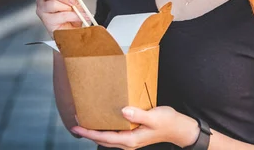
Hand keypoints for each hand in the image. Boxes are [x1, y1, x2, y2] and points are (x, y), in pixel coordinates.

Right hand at [35, 0, 86, 38]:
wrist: (71, 32)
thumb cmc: (70, 16)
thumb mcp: (75, 2)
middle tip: (74, 1)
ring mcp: (42, 10)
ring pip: (53, 4)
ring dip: (67, 7)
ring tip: (75, 11)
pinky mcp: (46, 21)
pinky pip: (61, 16)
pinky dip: (73, 16)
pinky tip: (80, 17)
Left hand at [70, 106, 193, 148]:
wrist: (179, 129)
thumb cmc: (168, 122)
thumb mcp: (154, 117)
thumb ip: (138, 114)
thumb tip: (123, 111)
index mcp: (130, 140)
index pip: (104, 137)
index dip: (89, 132)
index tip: (76, 126)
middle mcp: (128, 143)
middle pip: (102, 139)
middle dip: (88, 132)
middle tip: (75, 121)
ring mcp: (129, 140)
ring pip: (107, 138)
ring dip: (95, 131)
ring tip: (84, 120)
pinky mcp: (132, 135)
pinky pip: (113, 134)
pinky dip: (104, 129)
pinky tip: (101, 120)